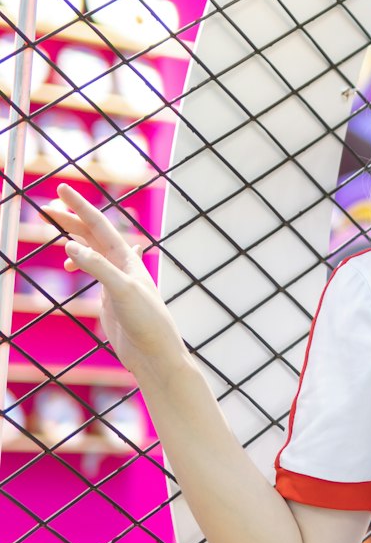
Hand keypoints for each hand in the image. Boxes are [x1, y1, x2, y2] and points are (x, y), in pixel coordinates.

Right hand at [42, 184, 189, 382]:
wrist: (155, 354)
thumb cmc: (146, 321)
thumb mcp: (121, 290)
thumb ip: (97, 267)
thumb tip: (70, 245)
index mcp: (126, 258)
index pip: (98, 224)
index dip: (79, 206)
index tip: (61, 188)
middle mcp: (122, 265)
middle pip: (92, 234)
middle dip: (70, 219)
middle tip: (44, 208)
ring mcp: (116, 281)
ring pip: (92, 250)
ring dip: (74, 237)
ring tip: (55, 230)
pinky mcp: (111, 298)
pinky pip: (94, 270)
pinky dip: (81, 261)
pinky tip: (72, 261)